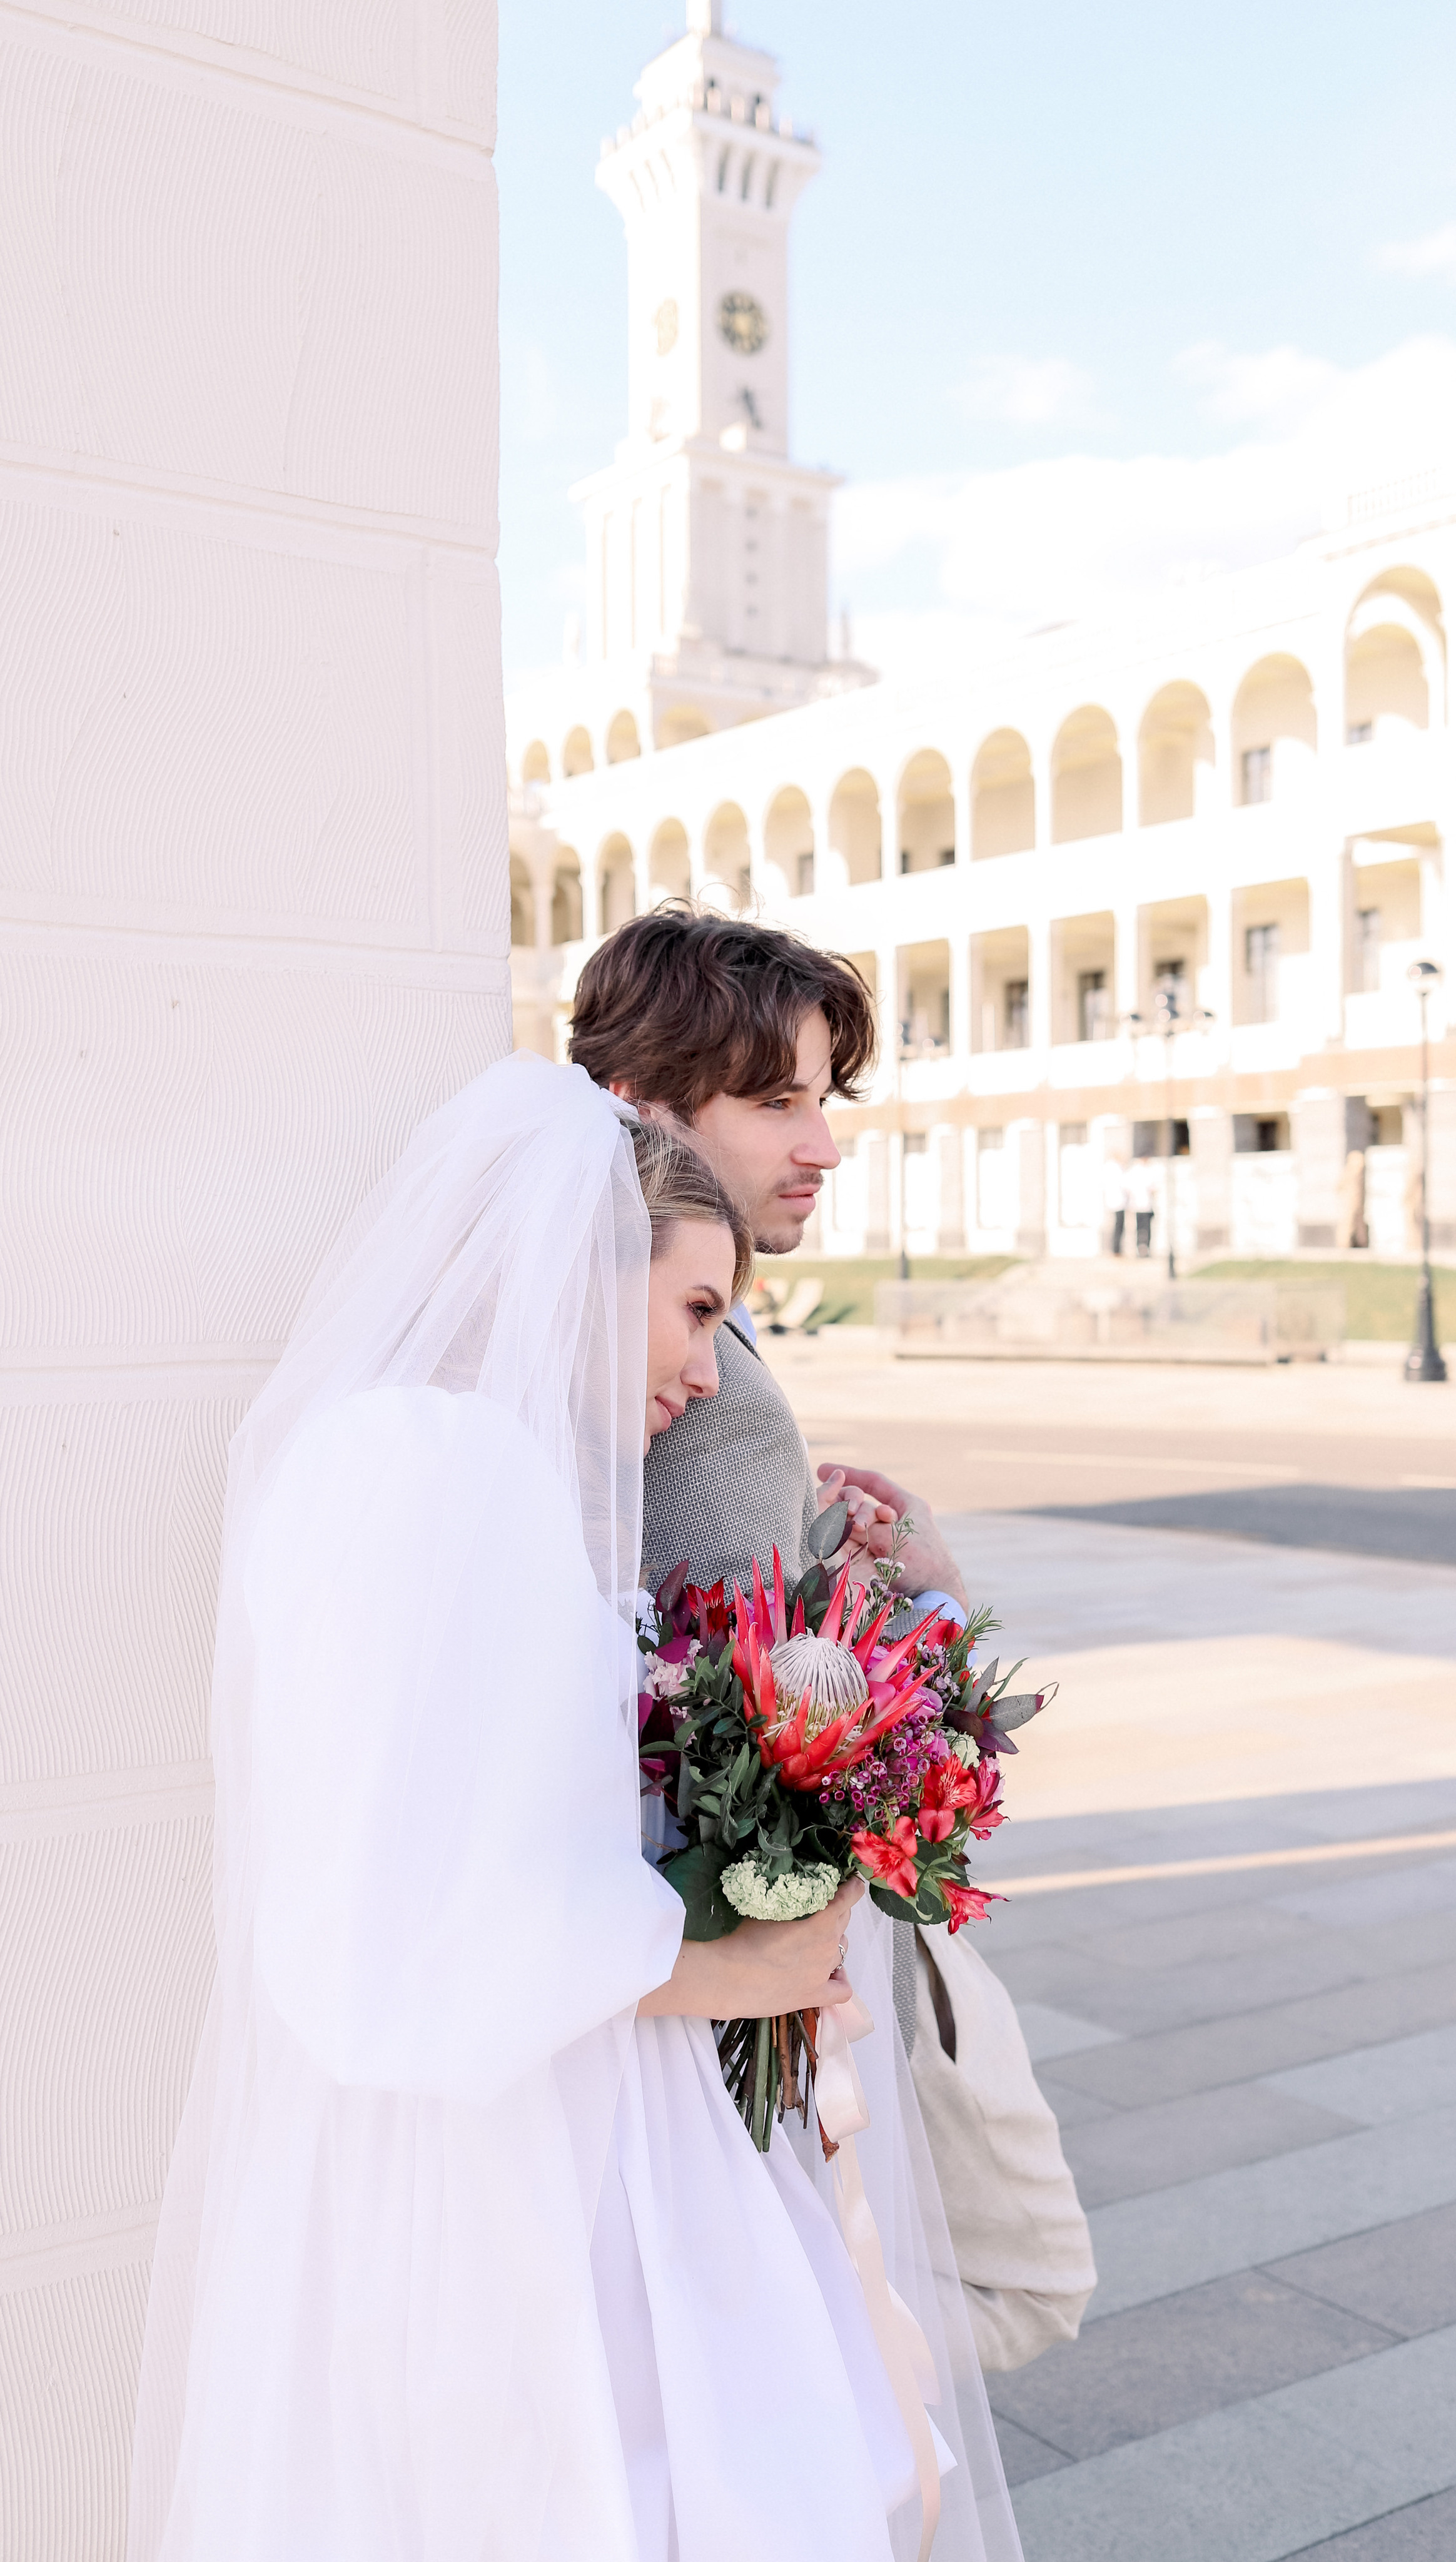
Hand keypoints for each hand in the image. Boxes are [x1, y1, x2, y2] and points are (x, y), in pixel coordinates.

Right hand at [639, 1879, 864, 2019]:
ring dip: (833, 1941)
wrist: (724, 1976)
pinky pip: (842, 1989)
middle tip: (816, 1910)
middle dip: (835, 1912)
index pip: (849, 1896)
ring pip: (841, 1949)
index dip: (852, 1887)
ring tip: (812, 1941)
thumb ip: (788, 1899)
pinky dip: (840, 1980)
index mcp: (820, 1918)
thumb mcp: (766, 1905)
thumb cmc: (739, 1935)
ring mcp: (823, 1972)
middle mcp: (828, 1944)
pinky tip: (831, 1975)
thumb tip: (792, 1892)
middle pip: (843, 1921)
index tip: (851, 1881)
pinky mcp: (814, 1996)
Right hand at [816, 1461, 966, 1609]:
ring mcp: (879, 1540)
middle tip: (854, 1520)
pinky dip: (839, 1535)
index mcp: (907, 1507)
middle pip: (861, 1502)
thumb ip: (868, 1524)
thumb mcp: (895, 1536)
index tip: (822, 1469)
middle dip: (851, 1505)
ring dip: (845, 1522)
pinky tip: (833, 1535)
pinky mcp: (868, 1558)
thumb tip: (846, 1524)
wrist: (930, 1599)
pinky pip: (848, 1540)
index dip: (850, 1474)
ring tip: (851, 1530)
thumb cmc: (922, 1565)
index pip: (874, 1483)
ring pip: (851, 1521)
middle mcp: (890, 1521)